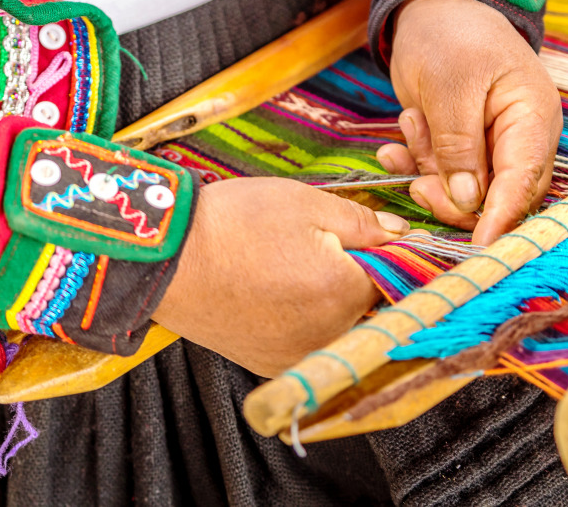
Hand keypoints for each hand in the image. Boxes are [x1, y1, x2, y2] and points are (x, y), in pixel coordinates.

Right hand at [153, 177, 408, 375]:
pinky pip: (311, 342)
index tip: (378, 238)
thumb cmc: (233, 224)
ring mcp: (299, 355)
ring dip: (335, 300)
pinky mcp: (271, 364)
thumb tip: (402, 236)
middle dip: (362, 276)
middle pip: (371, 306)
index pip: (397, 278)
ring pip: (342, 326)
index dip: (392, 254)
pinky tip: (281, 290)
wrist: (164, 258)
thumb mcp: (307, 203)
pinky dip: (308, 319)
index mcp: (345, 293)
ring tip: (296, 267)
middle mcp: (328, 335)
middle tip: (324, 246)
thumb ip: (364, 223)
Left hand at [378, 0, 561, 245]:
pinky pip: (441, 176)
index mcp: (531, 120)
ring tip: (411, 124)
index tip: (477, 250)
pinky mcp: (462, 148)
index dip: (501, 219)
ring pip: (463, 191)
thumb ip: (459, 145)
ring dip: (428, 171)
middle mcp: (519, 140)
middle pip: (496, 198)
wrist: (432, 8)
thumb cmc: (451, 35)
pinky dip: (416, 166)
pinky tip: (393, 149)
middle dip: (452, 198)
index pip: (523, 182)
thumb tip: (467, 201)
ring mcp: (490, 146)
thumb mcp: (450, 85)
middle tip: (418, 183)